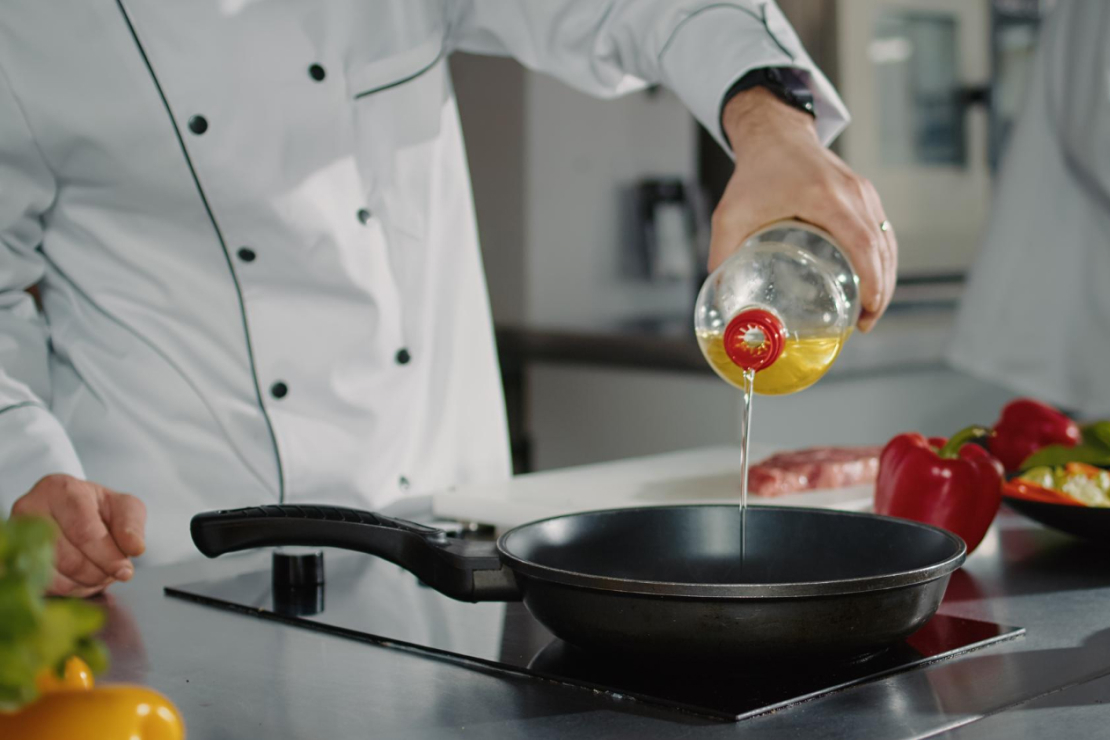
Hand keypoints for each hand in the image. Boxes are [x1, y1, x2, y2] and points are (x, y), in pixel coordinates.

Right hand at [10, 475, 145, 596]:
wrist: (65, 513)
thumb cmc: (97, 509)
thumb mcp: (123, 507)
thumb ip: (131, 524)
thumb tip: (134, 548)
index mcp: (60, 489)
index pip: (84, 531)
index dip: (107, 556)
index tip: (124, 572)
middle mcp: (30, 509)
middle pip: (67, 558)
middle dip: (96, 573)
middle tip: (111, 575)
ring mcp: (15, 535)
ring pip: (52, 576)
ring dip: (82, 584)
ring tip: (97, 575)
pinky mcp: (10, 559)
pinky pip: (39, 586)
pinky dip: (65, 590)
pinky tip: (78, 580)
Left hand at [712, 87, 897, 331]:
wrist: (775, 133)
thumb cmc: (755, 172)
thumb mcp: (731, 214)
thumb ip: (722, 252)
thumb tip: (719, 291)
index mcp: (825, 197)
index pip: (861, 241)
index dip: (871, 277)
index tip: (868, 307)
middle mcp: (851, 193)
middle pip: (881, 246)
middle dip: (880, 289)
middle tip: (865, 323)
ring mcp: (862, 192)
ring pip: (886, 240)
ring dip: (885, 277)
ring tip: (869, 311)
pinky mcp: (864, 194)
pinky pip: (882, 230)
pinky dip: (882, 258)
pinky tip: (872, 282)